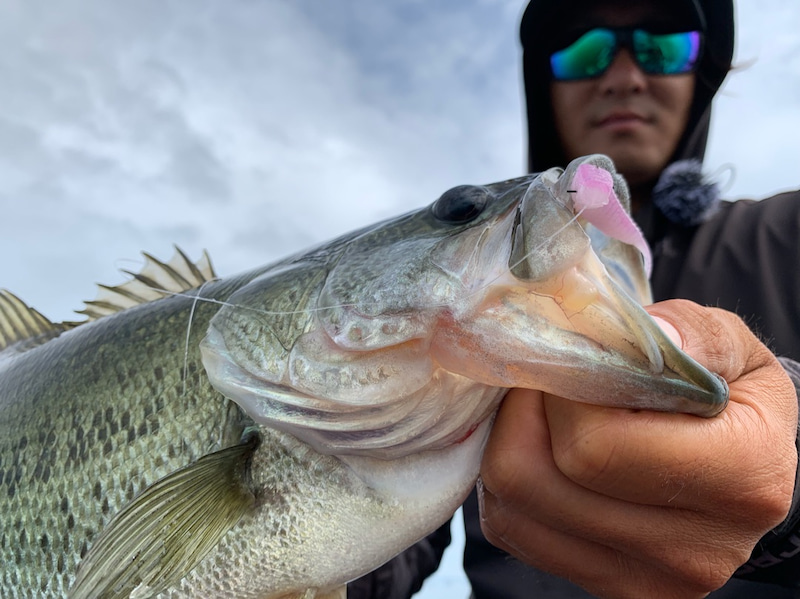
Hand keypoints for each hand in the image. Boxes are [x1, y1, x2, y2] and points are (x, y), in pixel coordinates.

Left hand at [478, 299, 797, 598]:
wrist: (749, 468)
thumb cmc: (731, 394)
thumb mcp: (729, 346)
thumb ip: (687, 334)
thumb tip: (626, 338)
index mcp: (742, 477)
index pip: (593, 442)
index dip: (562, 388)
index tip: (573, 357)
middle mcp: (695, 549)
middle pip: (535, 479)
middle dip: (521, 414)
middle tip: (545, 379)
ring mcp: (648, 580)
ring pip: (511, 508)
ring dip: (506, 444)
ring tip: (541, 412)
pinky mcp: (612, 587)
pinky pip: (512, 529)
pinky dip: (506, 484)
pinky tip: (540, 450)